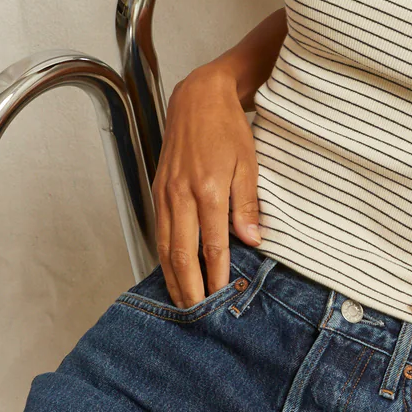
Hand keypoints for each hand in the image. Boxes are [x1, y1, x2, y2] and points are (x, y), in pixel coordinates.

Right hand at [152, 64, 262, 306]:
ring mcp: (166, 193)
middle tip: (198, 312)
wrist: (198, 99)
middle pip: (181, 253)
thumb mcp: (249, 164)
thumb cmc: (228, 128)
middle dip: (189, 287)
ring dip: (172, 277)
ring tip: (182, 302)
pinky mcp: (158, 190)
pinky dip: (163, 255)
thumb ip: (248, 205)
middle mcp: (182, 194)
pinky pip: (159, 230)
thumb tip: (253, 241)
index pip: (213, 245)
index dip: (217, 275)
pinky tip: (170, 270)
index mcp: (209, 190)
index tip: (222, 297)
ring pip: (164, 245)